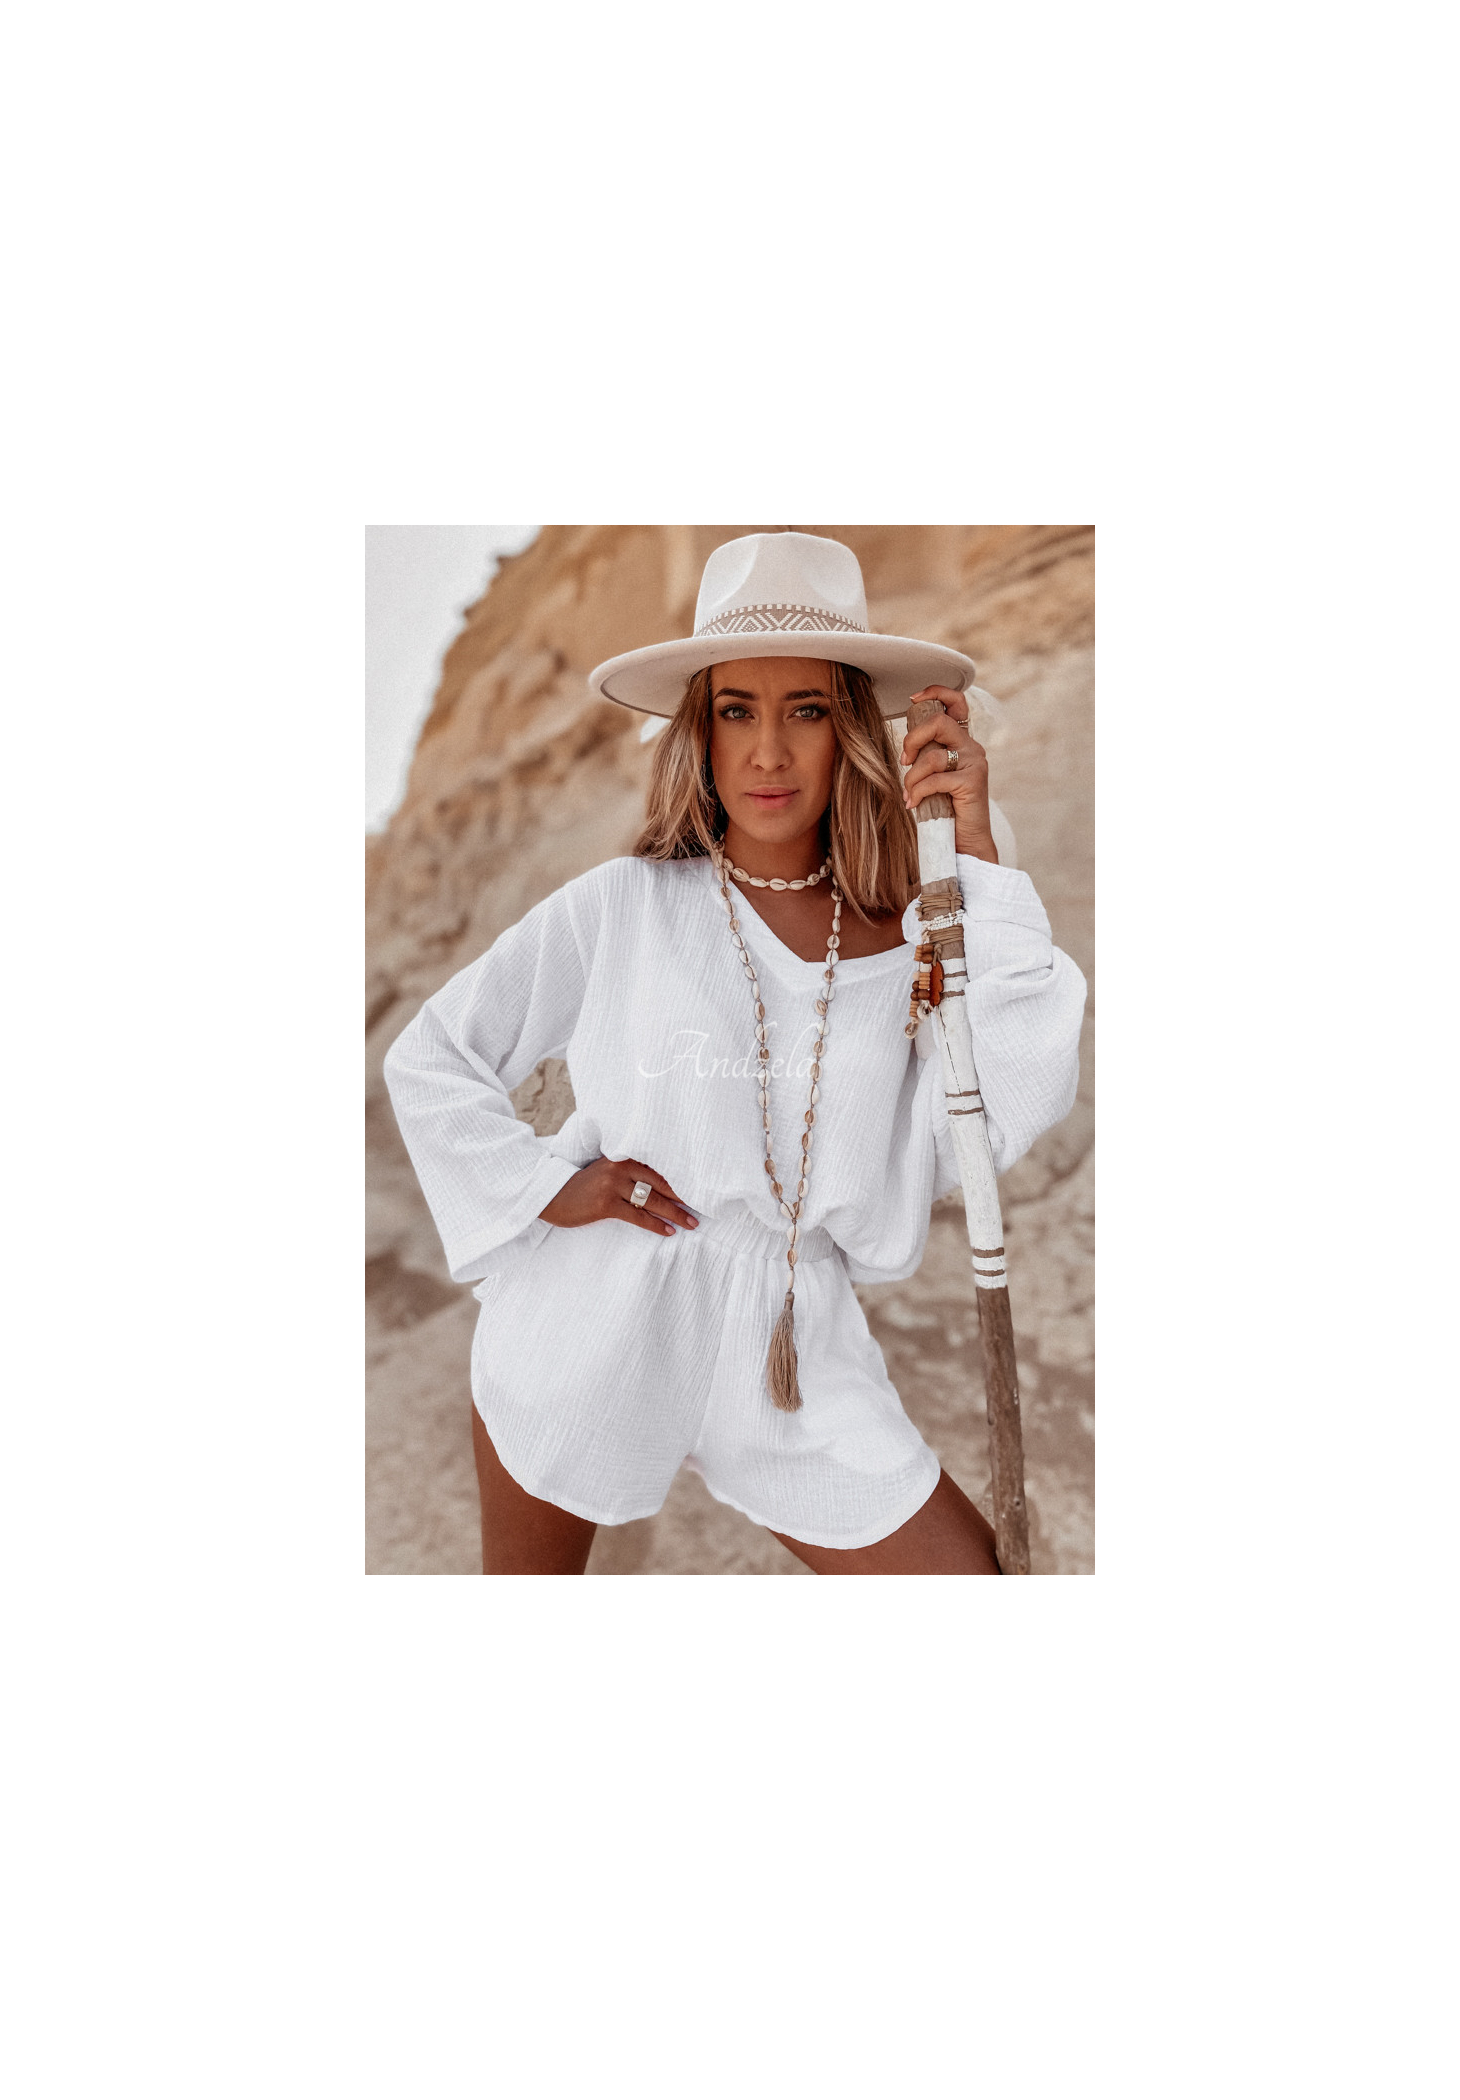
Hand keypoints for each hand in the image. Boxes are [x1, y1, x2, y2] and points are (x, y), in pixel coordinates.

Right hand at [539, 1155, 699, 1237]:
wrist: (553, 1196)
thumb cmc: (584, 1187)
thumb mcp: (607, 1172)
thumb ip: (631, 1172)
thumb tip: (663, 1184)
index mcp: (623, 1157)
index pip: (658, 1167)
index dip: (680, 1178)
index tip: (700, 1187)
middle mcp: (619, 1167)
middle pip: (660, 1182)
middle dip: (683, 1196)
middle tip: (703, 1206)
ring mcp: (612, 1185)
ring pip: (652, 1200)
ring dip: (675, 1213)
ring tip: (691, 1223)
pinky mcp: (605, 1204)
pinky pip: (638, 1216)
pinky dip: (655, 1225)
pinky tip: (669, 1231)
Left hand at [900, 686, 997, 862]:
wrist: (967, 841)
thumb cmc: (946, 809)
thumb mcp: (934, 776)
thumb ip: (927, 756)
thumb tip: (906, 746)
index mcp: (963, 742)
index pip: (957, 701)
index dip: (936, 692)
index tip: (912, 700)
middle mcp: (972, 747)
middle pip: (939, 721)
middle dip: (912, 738)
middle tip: (904, 760)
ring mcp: (975, 763)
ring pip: (933, 755)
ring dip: (912, 776)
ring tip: (909, 793)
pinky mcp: (972, 782)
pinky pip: (936, 780)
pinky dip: (918, 792)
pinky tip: (913, 804)